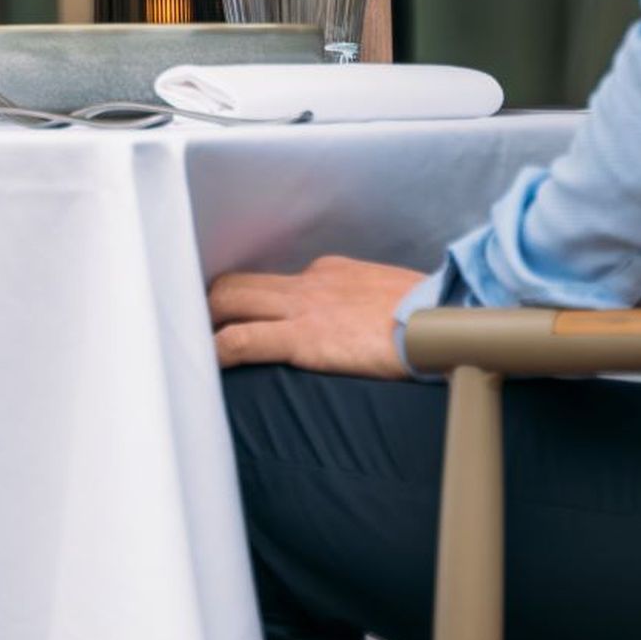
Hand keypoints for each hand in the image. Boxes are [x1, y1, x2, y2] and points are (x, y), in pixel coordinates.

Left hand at [206, 255, 425, 378]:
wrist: (446, 318)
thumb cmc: (429, 315)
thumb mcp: (390, 298)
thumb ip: (364, 306)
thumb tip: (361, 326)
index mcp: (331, 273)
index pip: (276, 282)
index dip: (252, 304)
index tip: (239, 320)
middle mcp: (310, 282)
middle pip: (239, 284)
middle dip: (212, 305)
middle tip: (199, 331)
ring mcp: (303, 307)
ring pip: (230, 301)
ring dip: (206, 323)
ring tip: (193, 349)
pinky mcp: (304, 337)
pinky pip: (243, 339)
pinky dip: (218, 351)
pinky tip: (210, 366)